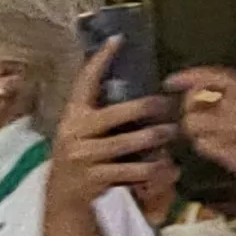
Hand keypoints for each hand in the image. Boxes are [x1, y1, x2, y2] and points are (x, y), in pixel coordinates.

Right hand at [51, 41, 180, 212]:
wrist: (62, 196)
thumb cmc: (82, 155)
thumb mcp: (83, 131)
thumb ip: (101, 113)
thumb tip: (134, 90)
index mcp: (73, 116)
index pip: (85, 82)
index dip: (100, 60)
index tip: (118, 40)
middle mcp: (75, 133)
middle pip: (117, 114)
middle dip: (146, 108)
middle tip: (167, 105)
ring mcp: (83, 156)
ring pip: (128, 143)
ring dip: (155, 139)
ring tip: (172, 134)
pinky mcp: (95, 178)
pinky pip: (132, 171)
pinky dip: (154, 170)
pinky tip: (168, 167)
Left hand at [170, 66, 235, 203]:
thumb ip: (233, 98)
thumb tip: (197, 94)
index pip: (210, 75)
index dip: (186, 76)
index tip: (169, 82)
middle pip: (193, 99)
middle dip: (190, 111)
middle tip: (202, 123)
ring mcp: (231, 125)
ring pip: (191, 122)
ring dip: (198, 132)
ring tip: (220, 139)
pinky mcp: (225, 148)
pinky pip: (201, 144)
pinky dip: (206, 148)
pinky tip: (225, 151)